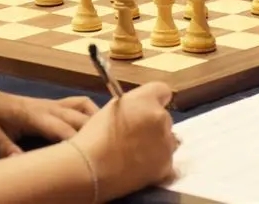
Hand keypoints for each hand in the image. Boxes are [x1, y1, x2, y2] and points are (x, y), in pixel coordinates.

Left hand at [0, 80, 99, 157]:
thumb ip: (5, 149)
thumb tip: (23, 166)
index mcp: (33, 115)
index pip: (63, 129)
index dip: (78, 143)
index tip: (91, 158)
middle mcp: (48, 107)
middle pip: (79, 118)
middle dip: (95, 133)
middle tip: (108, 152)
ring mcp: (51, 104)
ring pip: (83, 107)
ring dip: (97, 120)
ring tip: (106, 139)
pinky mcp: (50, 104)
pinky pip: (77, 104)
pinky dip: (90, 111)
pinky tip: (95, 125)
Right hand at [69, 82, 177, 201]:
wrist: (90, 168)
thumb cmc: (93, 136)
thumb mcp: (112, 108)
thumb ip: (133, 105)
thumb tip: (141, 111)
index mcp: (146, 100)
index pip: (162, 91)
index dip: (154, 99)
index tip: (145, 108)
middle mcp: (161, 118)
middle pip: (164, 117)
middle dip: (153, 124)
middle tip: (134, 136)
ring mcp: (166, 143)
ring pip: (168, 140)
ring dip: (157, 143)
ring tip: (136, 155)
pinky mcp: (166, 166)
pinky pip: (167, 161)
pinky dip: (157, 164)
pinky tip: (141, 167)